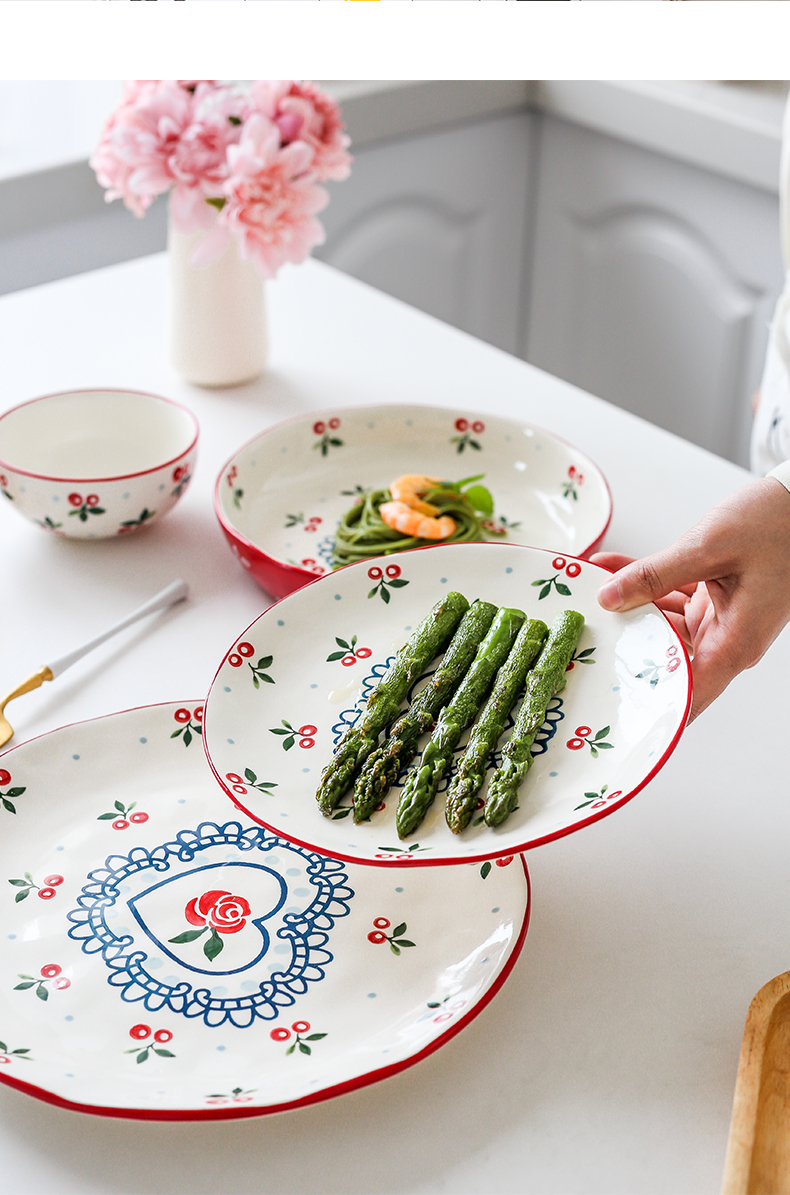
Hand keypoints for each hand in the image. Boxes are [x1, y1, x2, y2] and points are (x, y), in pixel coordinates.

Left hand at [592, 477, 789, 721]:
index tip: (610, 710)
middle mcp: (728, 639)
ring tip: (590, 588)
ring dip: (629, 605)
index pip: (686, 698)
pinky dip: (645, 584)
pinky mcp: (716, 600)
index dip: (649, 708)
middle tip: (582, 631)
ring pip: (662, 626)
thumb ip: (655, 575)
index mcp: (734, 643)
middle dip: (624, 643)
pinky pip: (671, 600)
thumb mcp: (708, 548)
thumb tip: (609, 597)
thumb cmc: (777, 525)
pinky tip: (612, 568)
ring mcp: (721, 620)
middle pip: (665, 659)